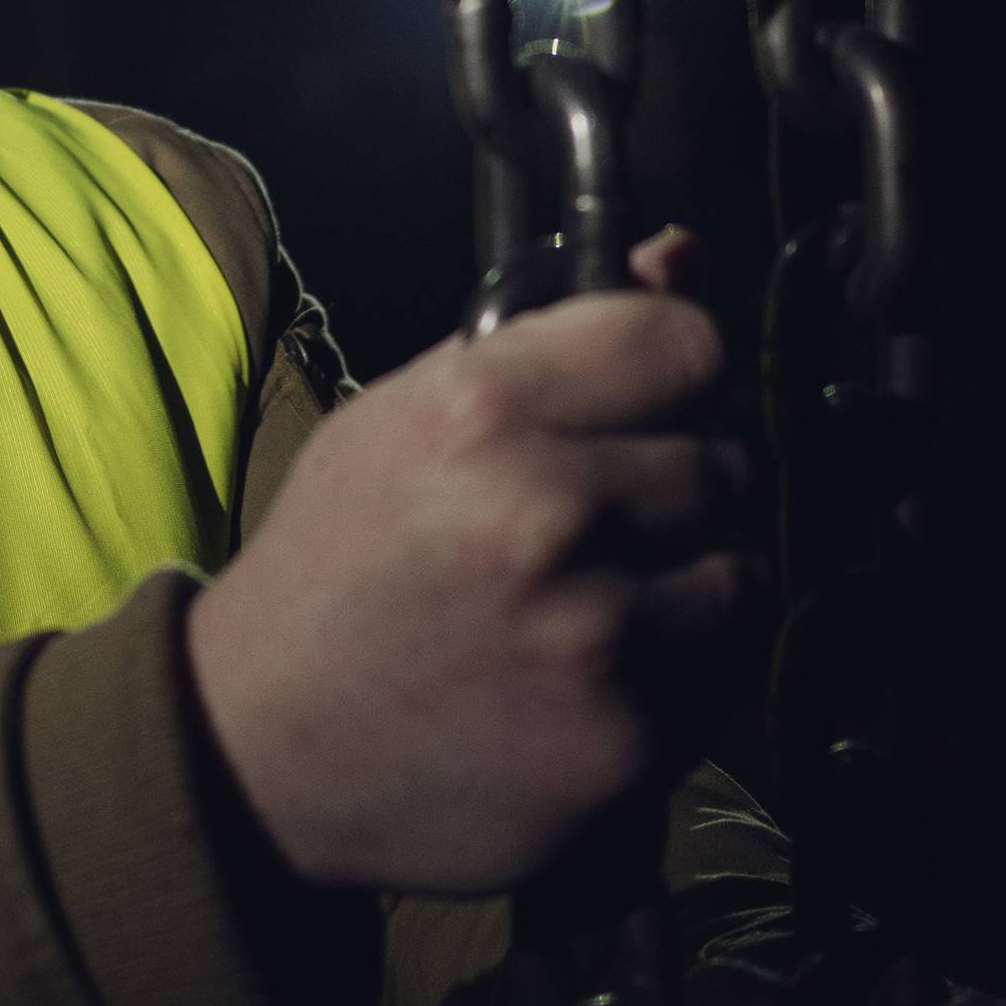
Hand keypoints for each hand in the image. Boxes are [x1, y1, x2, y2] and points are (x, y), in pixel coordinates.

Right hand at [186, 227, 760, 894]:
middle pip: (724, 460)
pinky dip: (674, 675)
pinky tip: (589, 675)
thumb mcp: (407, 418)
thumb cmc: (339, 568)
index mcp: (481, 411)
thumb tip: (684, 256)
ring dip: (689, 584)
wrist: (264, 749)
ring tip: (595, 601)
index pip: (683, 342)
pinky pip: (719, 679)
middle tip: (598, 521)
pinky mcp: (626, 742)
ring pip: (741, 571)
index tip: (647, 402)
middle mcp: (544, 511)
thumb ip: (552, 341)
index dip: (672, 370)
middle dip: (675, 486)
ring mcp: (594, 636)